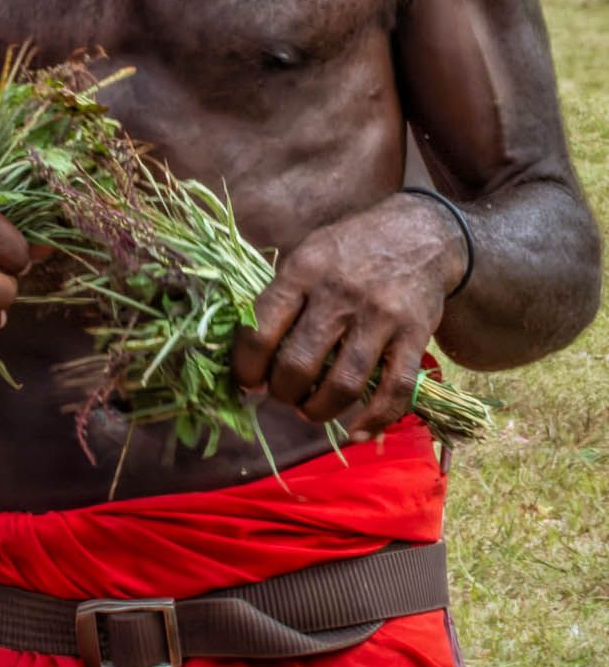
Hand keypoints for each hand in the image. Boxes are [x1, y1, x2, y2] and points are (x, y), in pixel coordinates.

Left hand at [231, 193, 462, 439]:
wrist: (419, 235)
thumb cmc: (348, 252)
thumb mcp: (305, 257)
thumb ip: (280, 299)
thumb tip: (248, 355)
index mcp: (302, 272)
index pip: (260, 330)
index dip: (247, 367)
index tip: (247, 383)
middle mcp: (338, 295)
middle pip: (299, 364)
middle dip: (283, 392)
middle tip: (283, 395)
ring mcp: (379, 317)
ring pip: (344, 383)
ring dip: (320, 409)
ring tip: (310, 410)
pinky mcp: (415, 336)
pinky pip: (396, 390)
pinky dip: (375, 419)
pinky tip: (357, 430)